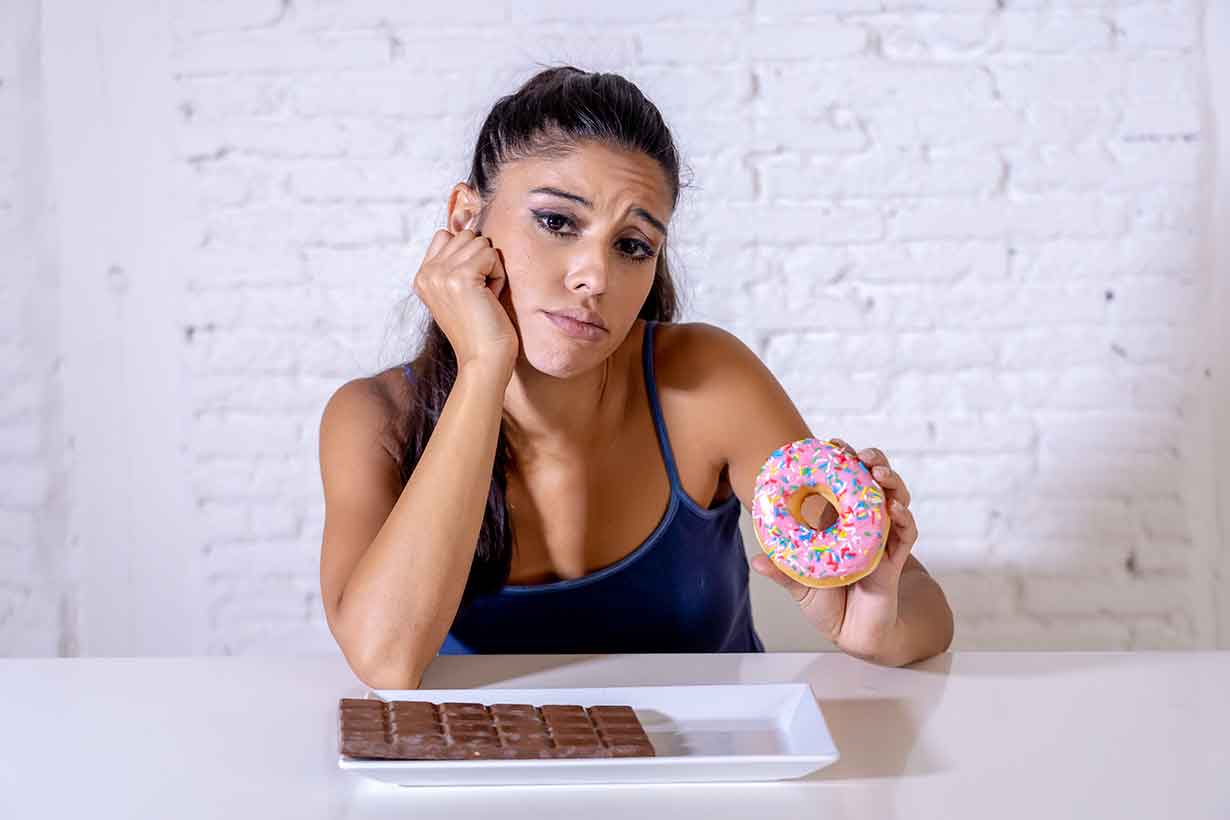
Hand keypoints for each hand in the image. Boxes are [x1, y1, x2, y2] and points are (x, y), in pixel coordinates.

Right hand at [413, 227, 518, 375]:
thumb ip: (456, 263)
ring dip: (491, 269)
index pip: (446, 235)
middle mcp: (426, 273)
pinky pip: (491, 255)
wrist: (484, 360)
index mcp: (422, 276)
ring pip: (480, 243)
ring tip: (485, 298)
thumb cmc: (482, 330)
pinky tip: (491, 299)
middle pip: (466, 235)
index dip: (468, 256)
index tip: (470, 289)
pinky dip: (498, 276)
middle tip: (480, 296)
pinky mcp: (461, 276)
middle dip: (482, 262)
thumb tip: (468, 225)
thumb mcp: (460, 292)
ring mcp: (440, 273)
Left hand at [749, 438, 919, 662]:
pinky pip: (906, 533)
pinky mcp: (896, 558)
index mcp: (838, 522)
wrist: (855, 633)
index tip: (832, 443)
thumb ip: (784, 572)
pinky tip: (896, 509)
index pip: (842, 482)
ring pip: (893, 500)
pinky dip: (904, 518)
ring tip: (880, 473)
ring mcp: (882, 538)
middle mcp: (862, 524)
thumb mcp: (801, 585)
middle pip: (872, 483)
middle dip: (871, 462)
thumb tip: (757, 560)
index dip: (840, 461)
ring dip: (890, 483)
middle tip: (862, 454)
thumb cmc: (828, 603)